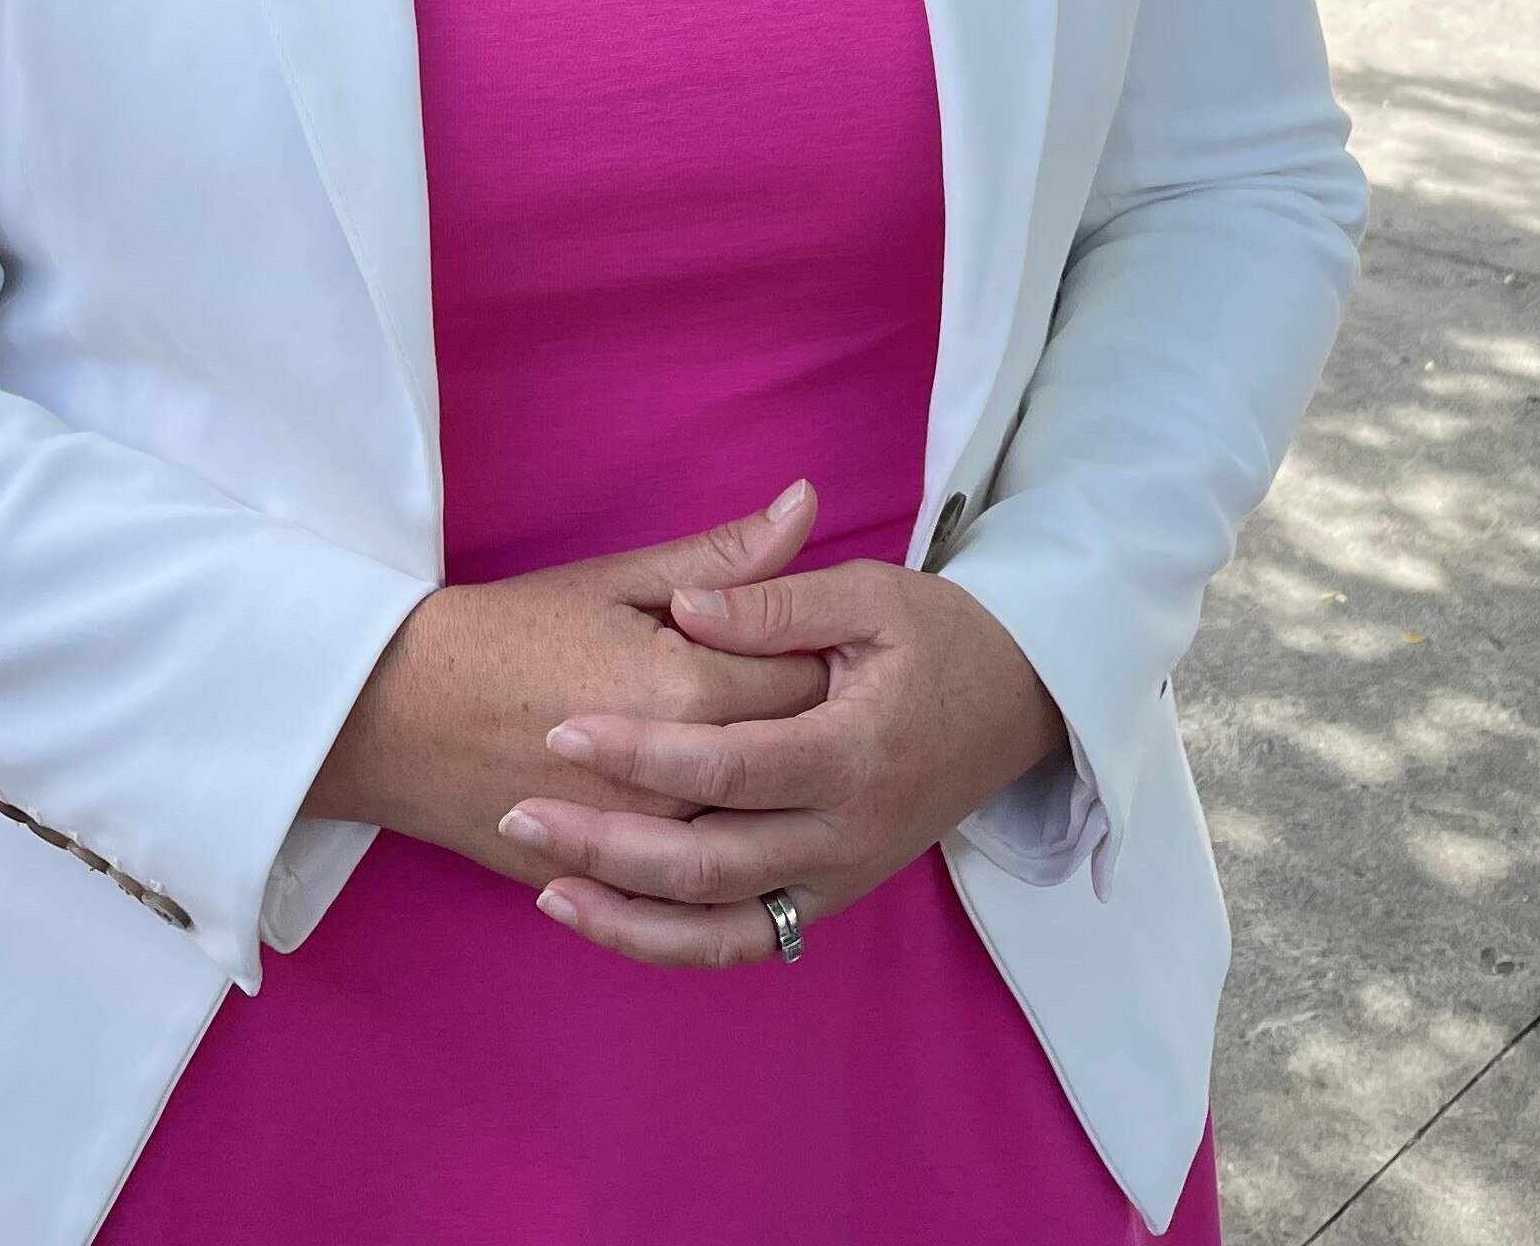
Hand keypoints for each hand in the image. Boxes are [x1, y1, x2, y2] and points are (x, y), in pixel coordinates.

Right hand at [304, 482, 831, 884]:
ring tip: (760, 752)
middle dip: (808, 728)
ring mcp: (644, 844)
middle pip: (794, 759)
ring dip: (769, 795)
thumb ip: (723, 557)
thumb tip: (808, 503)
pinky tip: (717, 814)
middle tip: (793, 695)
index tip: (817, 642)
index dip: (820, 656)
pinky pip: (696, 889)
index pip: (810, 680)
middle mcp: (679, 780)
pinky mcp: (612, 883)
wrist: (394, 713)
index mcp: (688, 691)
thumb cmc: (506, 633)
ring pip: (754, 828)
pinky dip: (718, 853)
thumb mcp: (615, 580)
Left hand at [500, 555, 1069, 965]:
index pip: (729, 766)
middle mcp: (848, 834)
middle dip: (606, 844)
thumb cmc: (939, 636)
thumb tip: (685, 607)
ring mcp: (840, 879)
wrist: (1018, 703)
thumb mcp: (870, 595)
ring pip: (719, 926)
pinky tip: (604, 916)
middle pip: (710, 863)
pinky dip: (669, 944)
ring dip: (626, 916)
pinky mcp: (830, 900)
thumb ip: (774, 601)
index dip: (641, 752)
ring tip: (545, 886)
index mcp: (856, 751)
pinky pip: (742, 942)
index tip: (562, 730)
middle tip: (521, 813)